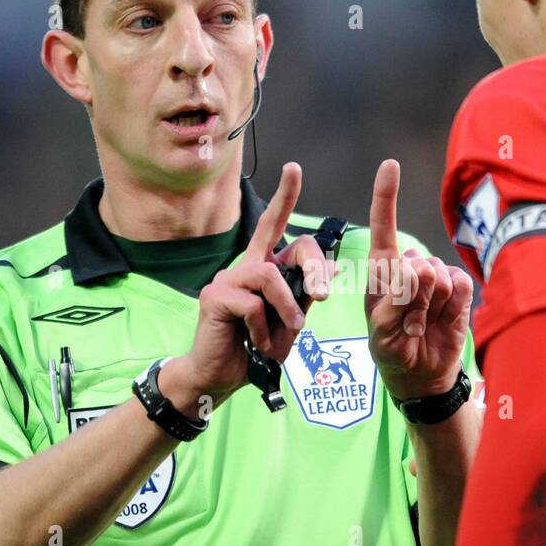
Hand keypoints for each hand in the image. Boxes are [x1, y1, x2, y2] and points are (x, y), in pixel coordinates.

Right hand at [170, 163, 333, 406]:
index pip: (274, 225)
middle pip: (282, 242)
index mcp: (262, 267)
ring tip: (288, 332)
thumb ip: (304, 296)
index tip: (294, 169)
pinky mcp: (214, 297)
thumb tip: (331, 271)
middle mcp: (243, 266)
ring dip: (287, 307)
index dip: (284, 197)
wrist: (220, 377)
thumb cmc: (254, 350)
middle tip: (324, 295)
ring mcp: (226, 279)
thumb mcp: (289, 322)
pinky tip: (256, 344)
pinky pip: (253, 305)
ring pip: (269, 276)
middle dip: (311, 266)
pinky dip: (263, 329)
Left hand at [365, 159, 472, 400]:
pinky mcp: (459, 290)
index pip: (383, 227)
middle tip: (407, 325)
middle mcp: (409, 267)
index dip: (386, 196)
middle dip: (413, 298)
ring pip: (440, 277)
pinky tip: (442, 321)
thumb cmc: (393, 351)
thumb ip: (397, 299)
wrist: (423, 376)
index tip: (390, 165)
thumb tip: (421, 265)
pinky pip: (461, 285)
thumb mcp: (383, 332)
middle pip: (416, 264)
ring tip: (422, 325)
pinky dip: (453, 307)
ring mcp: (436, 278)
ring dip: (431, 307)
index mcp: (382, 271)